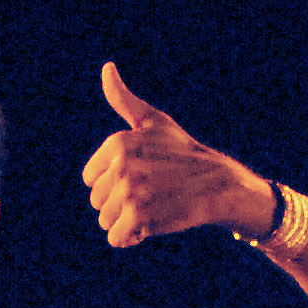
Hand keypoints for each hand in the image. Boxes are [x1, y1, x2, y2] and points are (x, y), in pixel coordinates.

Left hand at [81, 62, 271, 249]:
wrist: (216, 184)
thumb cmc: (182, 153)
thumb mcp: (153, 121)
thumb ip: (123, 99)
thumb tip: (106, 68)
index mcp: (117, 143)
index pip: (91, 179)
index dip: (112, 184)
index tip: (138, 178)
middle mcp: (121, 166)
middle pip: (98, 202)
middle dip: (120, 205)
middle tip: (150, 194)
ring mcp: (130, 192)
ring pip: (106, 221)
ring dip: (127, 222)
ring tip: (152, 208)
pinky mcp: (140, 217)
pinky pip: (117, 238)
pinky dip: (132, 238)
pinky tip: (150, 226)